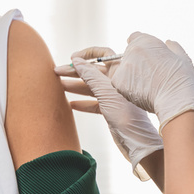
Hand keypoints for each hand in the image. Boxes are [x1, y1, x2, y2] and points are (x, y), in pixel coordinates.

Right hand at [55, 46, 163, 179]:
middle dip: (75, 71)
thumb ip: (90, 75)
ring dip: (75, 86)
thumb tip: (77, 62)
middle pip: (93, 71)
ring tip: (60, 85)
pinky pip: (93, 103)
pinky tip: (71, 104)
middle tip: (57, 72)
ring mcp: (113, 96)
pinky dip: (82, 103)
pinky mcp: (110, 109)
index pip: (103, 54)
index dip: (87, 54)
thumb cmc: (126, 113)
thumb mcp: (105, 91)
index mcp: (120, 71)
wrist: (136, 139)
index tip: (72, 58)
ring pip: (91, 87)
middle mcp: (117, 81)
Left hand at [112, 32, 193, 134]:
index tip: (147, 56)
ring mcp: (124, 66)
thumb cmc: (182, 80)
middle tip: (150, 75)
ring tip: (147, 86)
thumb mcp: (182, 57)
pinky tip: (141, 92)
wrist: (175, 100)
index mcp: (147, 41)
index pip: (135, 37)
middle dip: (137, 61)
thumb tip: (168, 42)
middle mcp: (132, 50)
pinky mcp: (118, 81)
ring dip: (131, 74)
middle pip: (129, 53)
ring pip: (124, 68)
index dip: (141, 46)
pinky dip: (127, 87)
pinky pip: (119, 82)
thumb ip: (173, 47)